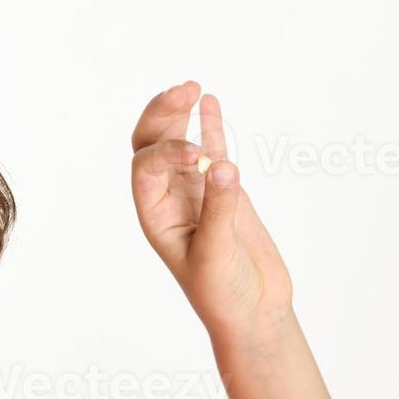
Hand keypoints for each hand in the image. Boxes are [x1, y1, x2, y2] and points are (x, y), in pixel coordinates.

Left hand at [130, 81, 294, 344]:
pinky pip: (214, 151)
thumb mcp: (216, 253)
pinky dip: (210, 126)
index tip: (199, 154)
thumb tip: (222, 165)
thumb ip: (220, 210)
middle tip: (183, 90)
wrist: (251, 310)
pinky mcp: (226, 192)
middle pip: (152, 146)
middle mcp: (170, 199)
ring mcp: (197, 192)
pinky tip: (209, 101)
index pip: (147, 167)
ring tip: (193, 88)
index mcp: (154, 214)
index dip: (167, 150)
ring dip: (182, 116)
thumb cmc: (222, 292)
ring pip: (181, 144)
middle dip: (162, 116)